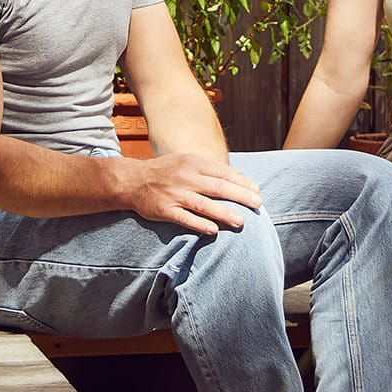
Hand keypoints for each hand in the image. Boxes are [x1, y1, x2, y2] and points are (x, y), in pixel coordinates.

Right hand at [121, 153, 263, 234]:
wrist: (133, 180)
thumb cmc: (166, 171)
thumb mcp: (187, 161)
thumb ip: (209, 169)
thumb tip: (237, 177)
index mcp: (193, 163)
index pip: (223, 172)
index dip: (242, 182)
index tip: (256, 191)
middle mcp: (186, 177)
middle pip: (218, 187)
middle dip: (240, 196)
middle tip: (257, 205)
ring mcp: (175, 194)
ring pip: (204, 204)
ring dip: (224, 213)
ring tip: (241, 221)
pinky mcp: (165, 209)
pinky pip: (185, 218)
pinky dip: (199, 224)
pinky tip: (213, 231)